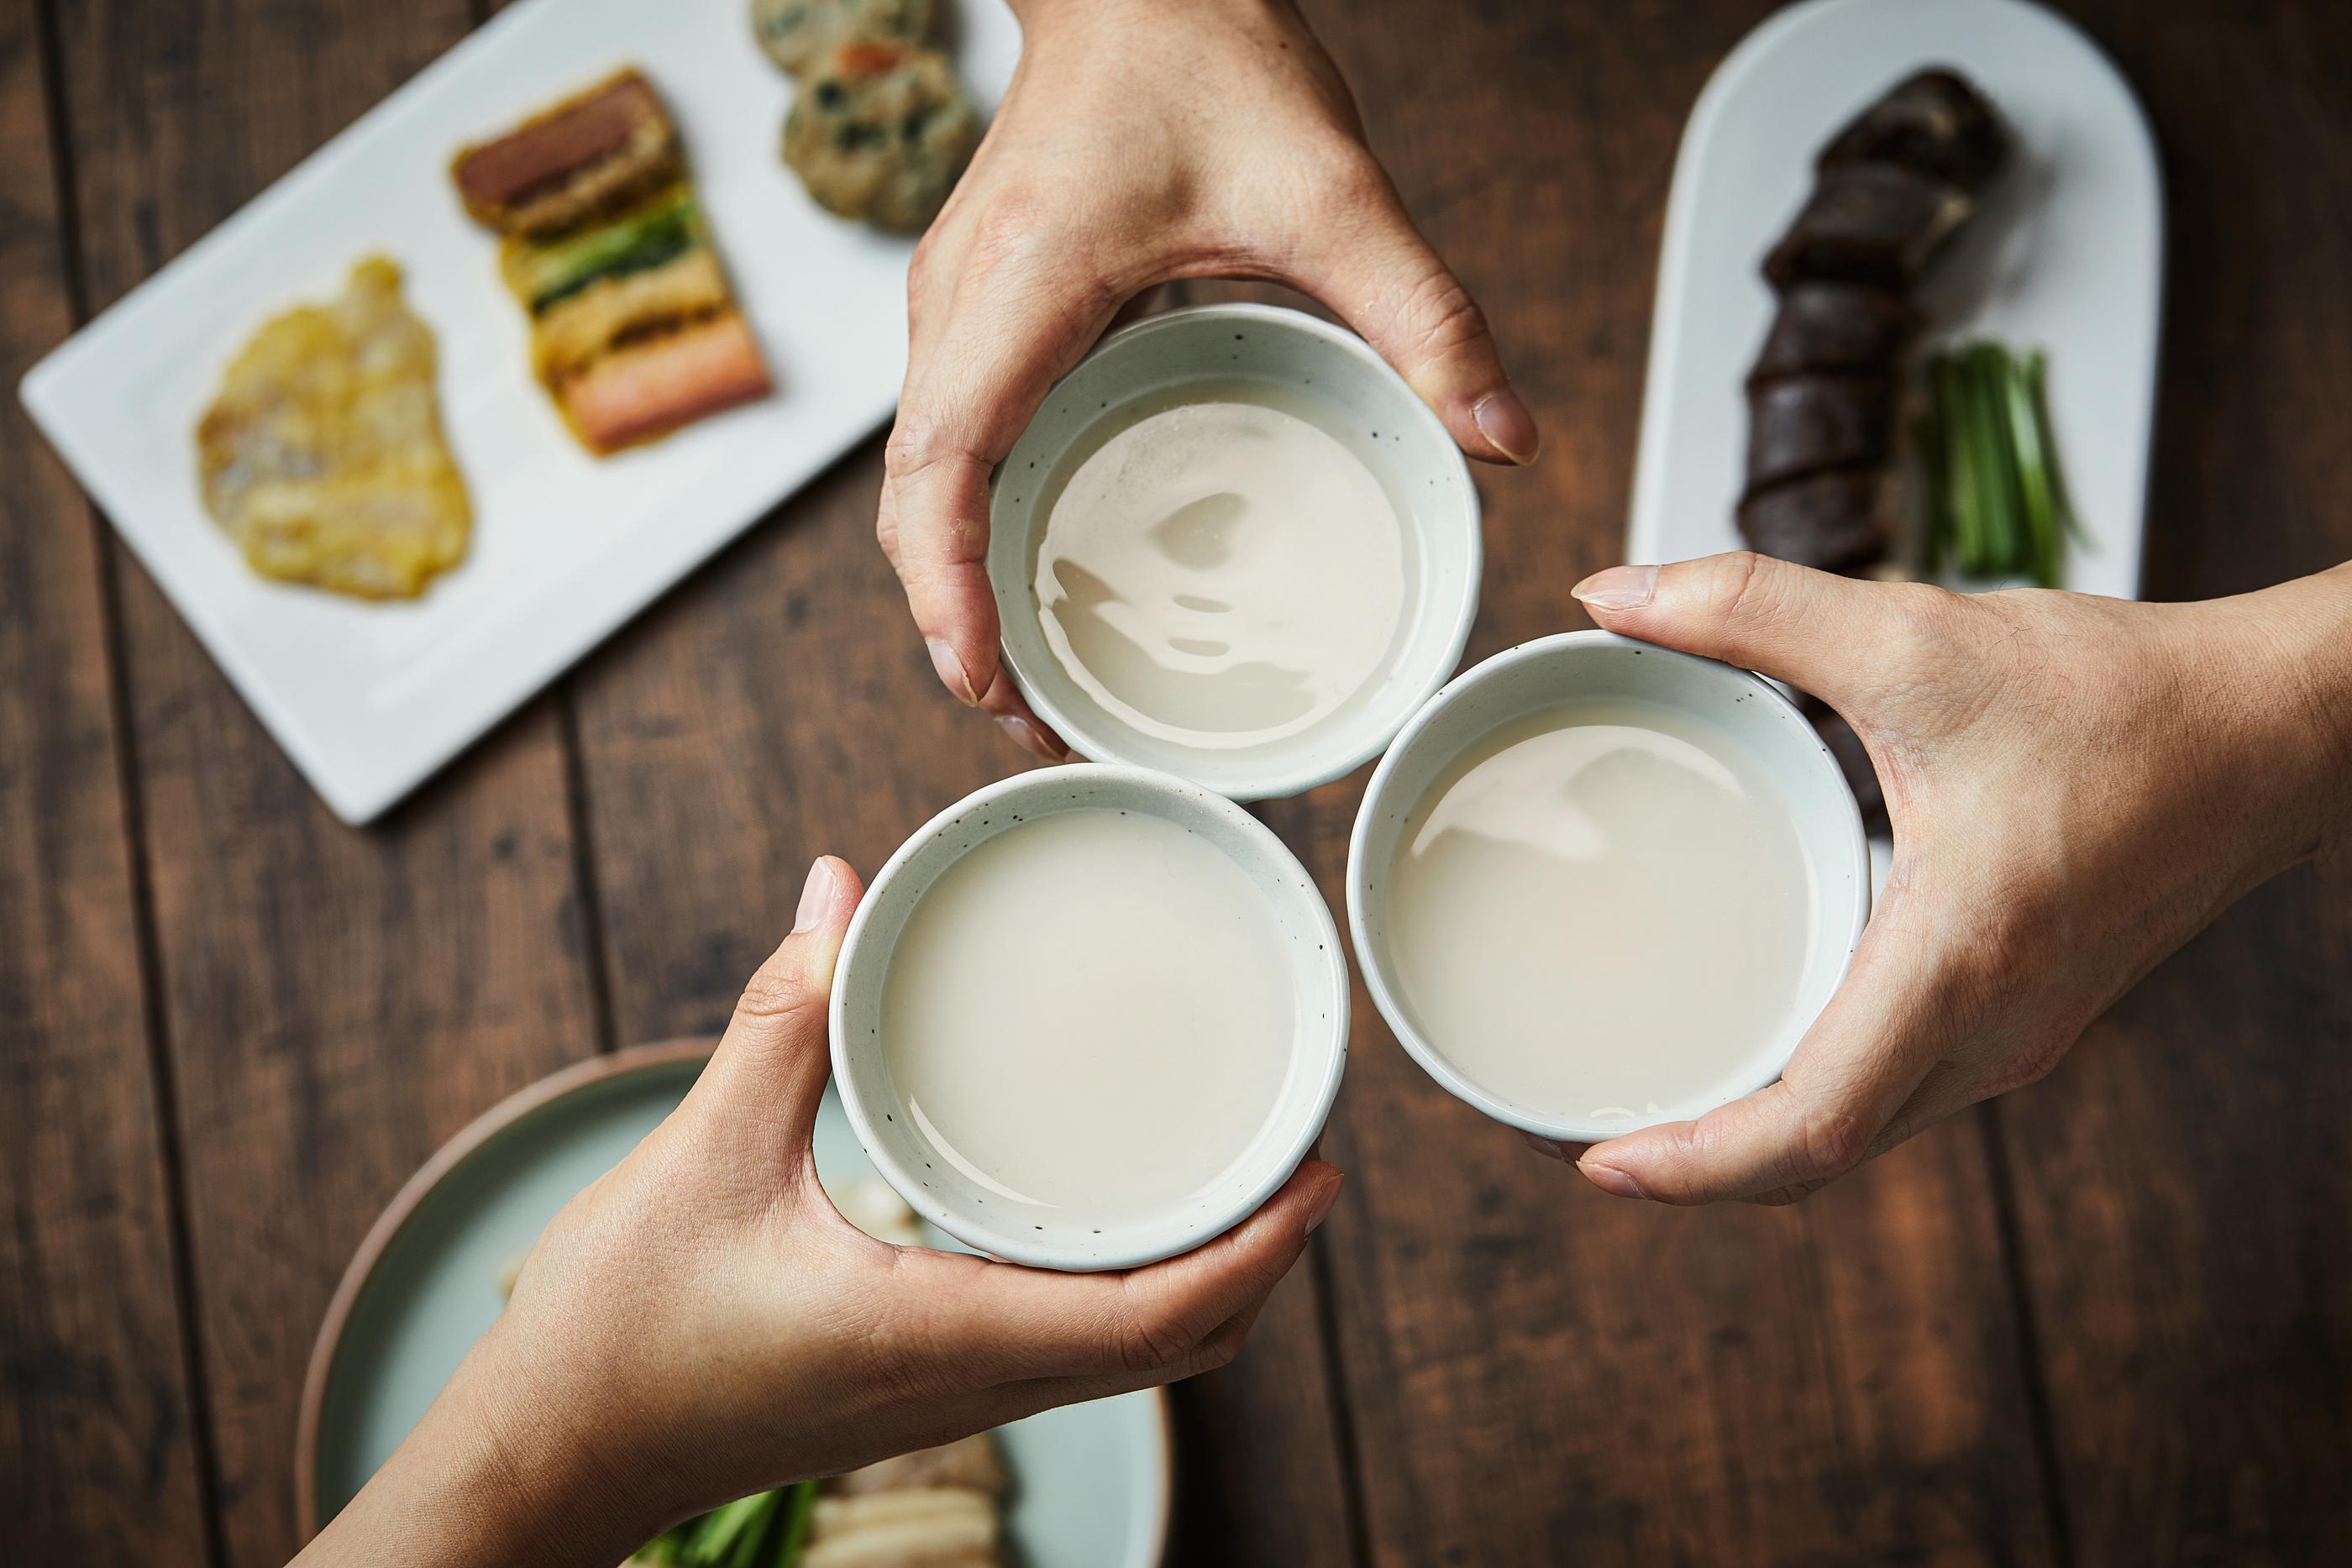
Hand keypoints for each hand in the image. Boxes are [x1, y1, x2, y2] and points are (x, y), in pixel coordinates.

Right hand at [298, 856, 1341, 1565]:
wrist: (551, 1457)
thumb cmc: (617, 1331)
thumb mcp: (703, 1154)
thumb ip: (785, 1018)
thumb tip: (839, 892)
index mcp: (942, 1334)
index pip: (1156, 1321)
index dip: (1259, 1252)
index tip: (1320, 1173)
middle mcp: (969, 1380)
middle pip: (1177, 1349)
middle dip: (1260, 1261)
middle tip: (1301, 1150)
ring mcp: (949, 1396)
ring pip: (1128, 1358)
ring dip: (1204, 1279)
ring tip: (1240, 1176)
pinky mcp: (919, 1387)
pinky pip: (1068, 1349)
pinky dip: (1130, 1292)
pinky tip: (1113, 1215)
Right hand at [879, 0, 1538, 758]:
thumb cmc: (1204, 50)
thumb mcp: (1334, 187)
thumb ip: (1424, 314)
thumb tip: (1506, 438)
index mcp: (1015, 286)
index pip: (936, 470)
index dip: (946, 591)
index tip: (988, 681)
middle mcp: (958, 305)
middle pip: (906, 503)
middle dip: (952, 622)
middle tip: (1038, 719)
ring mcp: (955, 306)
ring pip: (917, 476)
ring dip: (953, 580)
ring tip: (1029, 676)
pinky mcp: (978, 305)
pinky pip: (947, 438)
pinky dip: (969, 522)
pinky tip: (1035, 569)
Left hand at [1536, 552, 2351, 1205]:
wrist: (2275, 725)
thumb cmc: (2123, 695)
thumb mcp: (1916, 638)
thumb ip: (1749, 609)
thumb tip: (1608, 592)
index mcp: (1959, 959)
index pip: (1813, 1127)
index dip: (1698, 1168)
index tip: (1602, 1164)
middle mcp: (1994, 1028)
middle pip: (1828, 1151)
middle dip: (1707, 1165)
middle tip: (1598, 1133)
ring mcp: (2022, 1034)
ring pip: (1870, 1127)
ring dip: (1763, 1134)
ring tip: (1661, 1100)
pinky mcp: (2034, 1012)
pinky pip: (1907, 1088)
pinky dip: (1823, 1093)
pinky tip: (1766, 1042)